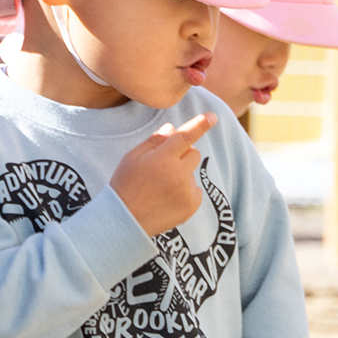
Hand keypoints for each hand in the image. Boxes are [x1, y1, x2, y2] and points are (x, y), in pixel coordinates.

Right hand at [109, 112, 213, 235]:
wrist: (124, 221)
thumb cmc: (125, 185)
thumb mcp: (132, 158)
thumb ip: (154, 141)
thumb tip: (172, 128)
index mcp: (162, 159)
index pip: (186, 136)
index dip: (200, 124)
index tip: (213, 116)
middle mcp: (178, 174)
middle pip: (193, 153)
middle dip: (182, 155)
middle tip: (163, 166)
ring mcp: (186, 191)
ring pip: (192, 173)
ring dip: (182, 175)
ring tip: (160, 188)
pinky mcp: (191, 206)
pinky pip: (196, 190)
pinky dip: (185, 192)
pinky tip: (167, 198)